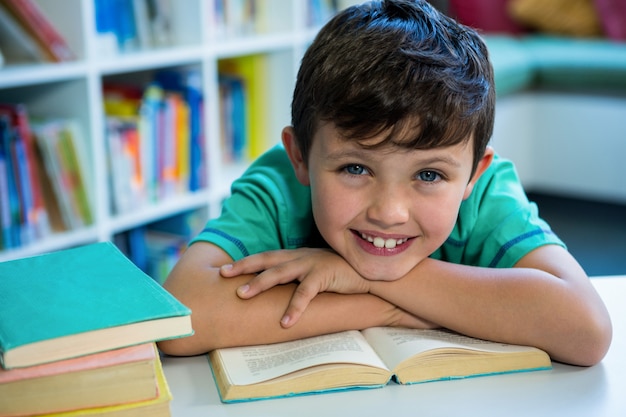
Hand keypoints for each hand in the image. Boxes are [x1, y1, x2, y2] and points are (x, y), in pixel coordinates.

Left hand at [220, 248, 370, 327]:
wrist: (368, 272)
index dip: (245, 262)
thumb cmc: (340, 274)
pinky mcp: (324, 275)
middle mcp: (300, 256)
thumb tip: (277, 290)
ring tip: (242, 295)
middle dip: (243, 267)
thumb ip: (297, 277)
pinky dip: (294, 308)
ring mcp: (311, 264)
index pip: (265, 257)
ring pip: (280, 273)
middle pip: (266, 260)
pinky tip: (285, 322)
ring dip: (259, 283)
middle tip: (223, 274)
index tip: (225, 269)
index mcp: (296, 255)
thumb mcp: (314, 272)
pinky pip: (305, 293)